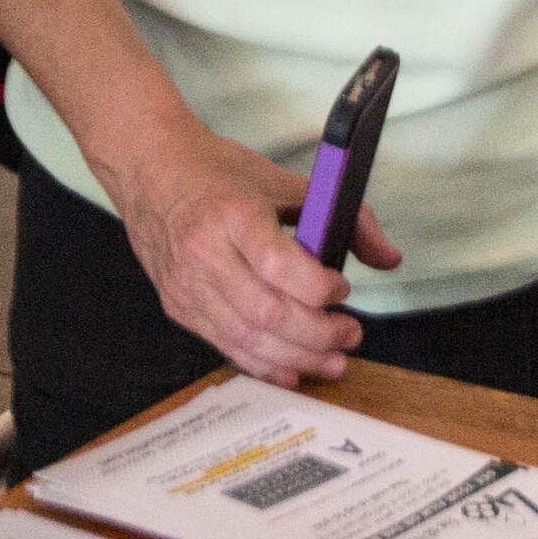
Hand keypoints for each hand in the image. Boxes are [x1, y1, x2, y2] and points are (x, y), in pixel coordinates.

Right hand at [106, 113, 399, 390]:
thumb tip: (388, 257)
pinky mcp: (179, 306)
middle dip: (317, 334)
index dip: (316, 286)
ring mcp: (187, 286)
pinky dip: (263, 364)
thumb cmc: (217, 172)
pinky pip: (225, 346)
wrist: (150, 169)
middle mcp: (204, 254)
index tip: (343, 289)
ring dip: (296, 358)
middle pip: (266, 313)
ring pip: (246, 339)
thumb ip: (343, 217)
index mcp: (231, 214)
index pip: (277, 264)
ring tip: (333, 361)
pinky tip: (293, 369)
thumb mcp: (283, 181)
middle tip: (350, 335)